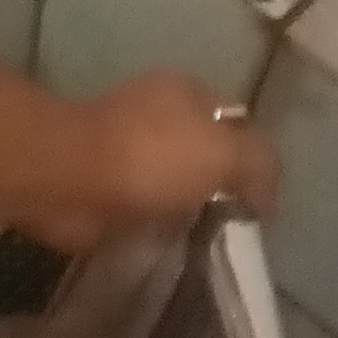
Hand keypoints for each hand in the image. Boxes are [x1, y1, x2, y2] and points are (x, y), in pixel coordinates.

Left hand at [17, 72, 278, 255]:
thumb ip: (259, 166)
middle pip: (204, 152)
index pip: (236, 121)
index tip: (262, 202)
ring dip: (187, 210)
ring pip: (174, 182)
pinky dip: (156, 225)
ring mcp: (126, 149)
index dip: (254, 158)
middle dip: (221, 188)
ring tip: (208, 244)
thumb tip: (266, 197)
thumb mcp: (226, 152)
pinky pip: (144, 207)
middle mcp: (156, 113)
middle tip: (237, 228)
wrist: (70, 181)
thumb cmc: (152, 156)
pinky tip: (172, 246)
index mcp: (187, 91)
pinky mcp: (103, 184)